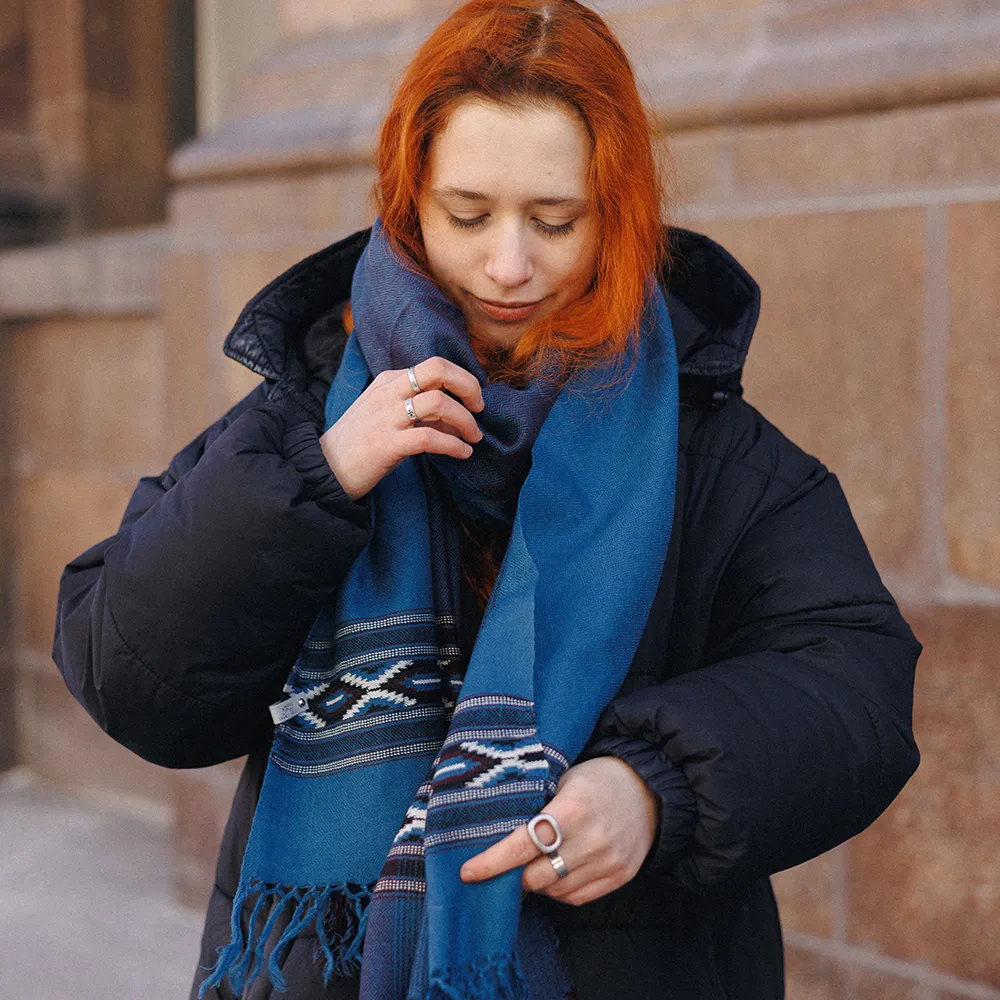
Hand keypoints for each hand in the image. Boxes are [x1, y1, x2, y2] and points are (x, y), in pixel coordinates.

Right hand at [320, 356, 485, 499]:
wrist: (324, 468)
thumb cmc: (360, 442)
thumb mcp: (387, 416)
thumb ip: (420, 411)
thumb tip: (457, 418)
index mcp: (388, 380)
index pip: (434, 366)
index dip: (461, 380)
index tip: (473, 400)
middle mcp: (388, 393)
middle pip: (438, 370)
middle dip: (468, 386)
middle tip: (479, 408)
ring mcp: (386, 417)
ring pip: (439, 403)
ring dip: (465, 421)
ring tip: (473, 438)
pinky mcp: (387, 444)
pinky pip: (430, 438)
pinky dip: (454, 446)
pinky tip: (462, 454)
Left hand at [459, 757, 659, 906]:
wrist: (649, 788)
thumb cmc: (597, 779)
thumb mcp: (564, 779)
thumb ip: (537, 807)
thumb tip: (493, 832)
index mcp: (573, 810)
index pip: (523, 844)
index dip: (493, 862)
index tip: (468, 872)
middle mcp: (592, 840)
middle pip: (536, 876)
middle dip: (514, 874)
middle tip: (504, 865)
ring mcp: (608, 862)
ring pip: (555, 891)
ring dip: (537, 883)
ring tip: (534, 863)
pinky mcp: (620, 877)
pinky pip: (577, 898)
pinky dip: (559, 891)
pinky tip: (556, 872)